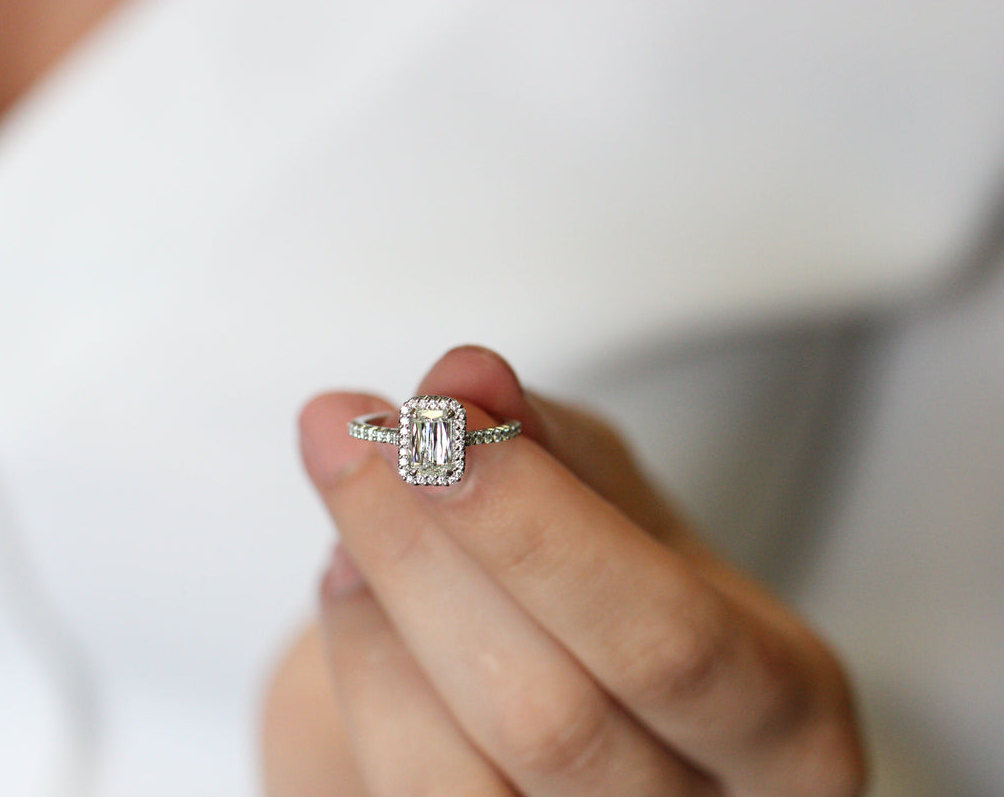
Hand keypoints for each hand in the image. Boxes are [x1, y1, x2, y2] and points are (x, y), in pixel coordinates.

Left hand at [263, 346, 864, 796]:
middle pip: (552, 719)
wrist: (553, 697)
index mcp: (785, 721)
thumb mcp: (613, 505)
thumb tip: (466, 380)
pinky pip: (407, 792)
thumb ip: (550, 442)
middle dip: (430, 557)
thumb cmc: (605, 602)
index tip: (438, 421)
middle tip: (354, 438)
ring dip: (378, 610)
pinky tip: (351, 586)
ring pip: (456, 776)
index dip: (540, 532)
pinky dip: (361, 674)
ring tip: (352, 500)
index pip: (668, 643)